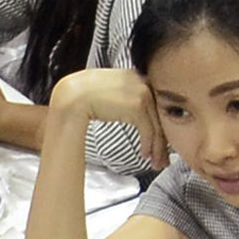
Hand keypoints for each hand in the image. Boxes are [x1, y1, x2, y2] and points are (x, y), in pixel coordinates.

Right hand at [45, 65, 163, 165]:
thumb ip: (124, 96)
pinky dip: (148, 145)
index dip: (159, 123)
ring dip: (157, 147)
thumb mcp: (110, 90)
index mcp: (137, 76)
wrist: (74, 97)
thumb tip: (130, 110)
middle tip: (164, 157)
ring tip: (156, 162)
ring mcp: (142, 93)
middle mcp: (143, 82)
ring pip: (157, 125)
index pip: (155, 103)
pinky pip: (148, 130)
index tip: (160, 140)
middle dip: (162, 139)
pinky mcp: (138, 106)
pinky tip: (144, 155)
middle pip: (159, 114)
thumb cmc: (85, 95)